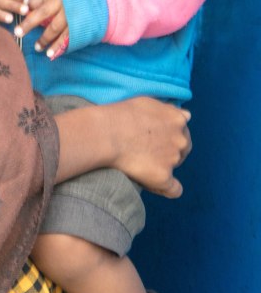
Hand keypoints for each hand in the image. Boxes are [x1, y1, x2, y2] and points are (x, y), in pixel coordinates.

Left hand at [15, 0, 68, 57]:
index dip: (27, 3)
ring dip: (45, 39)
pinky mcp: (78, 25)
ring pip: (56, 28)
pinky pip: (67, 37)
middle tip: (17, 33)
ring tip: (36, 48)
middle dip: (30, 23)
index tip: (18, 9)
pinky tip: (51, 54)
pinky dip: (58, 46)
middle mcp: (63, 1)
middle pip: (44, 13)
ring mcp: (71, 14)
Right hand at [54, 96, 191, 196]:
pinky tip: (156, 185)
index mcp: (177, 119)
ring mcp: (173, 159)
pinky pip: (174, 190)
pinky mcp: (163, 177)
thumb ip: (169, 109)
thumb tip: (187, 115)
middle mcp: (180, 139)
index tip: (155, 138)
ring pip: (174, 167)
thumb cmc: (121, 114)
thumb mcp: (148, 102)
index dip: (169, 134)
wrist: (106, 133)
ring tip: (141, 163)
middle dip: (170, 150)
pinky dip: (166, 188)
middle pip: (183, 149)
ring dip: (163, 166)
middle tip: (148, 150)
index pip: (183, 131)